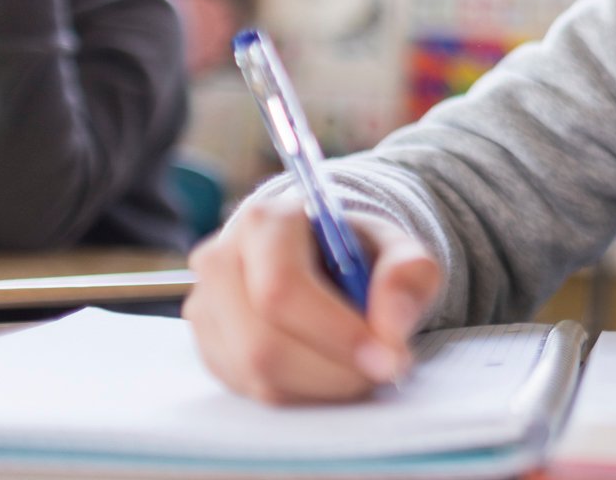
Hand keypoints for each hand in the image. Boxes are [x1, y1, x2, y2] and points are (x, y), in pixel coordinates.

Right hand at [182, 193, 443, 404]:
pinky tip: (331, 371)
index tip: (389, 357)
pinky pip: (250, 390)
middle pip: (263, 343)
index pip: (283, 289)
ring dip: (321, 385)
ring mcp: (207, 307)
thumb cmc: (361, 255)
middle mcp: (222, 260)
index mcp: (266, 221)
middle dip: (333, 370)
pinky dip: (301, 392)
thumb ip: (408, 274)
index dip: (336, 332)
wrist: (328, 259)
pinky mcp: (209, 347)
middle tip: (384, 370)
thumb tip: (391, 325)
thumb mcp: (401, 251)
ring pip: (255, 374)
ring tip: (362, 367)